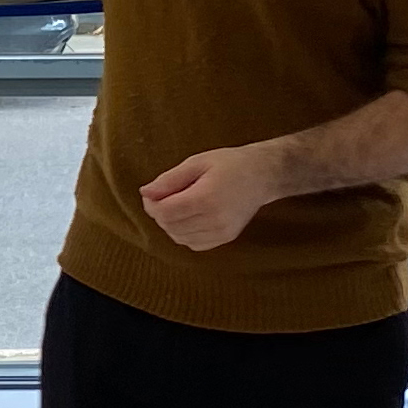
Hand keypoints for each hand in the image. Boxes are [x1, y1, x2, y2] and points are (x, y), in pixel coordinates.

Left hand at [140, 143, 287, 251]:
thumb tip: (145, 192)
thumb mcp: (197, 162)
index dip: (151, 205)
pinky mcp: (226, 238)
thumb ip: (169, 179)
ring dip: (170, 224)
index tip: (150, 194)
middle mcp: (214, 219)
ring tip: (176, 206)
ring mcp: (222, 232)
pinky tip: (188, 218)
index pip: (165, 212)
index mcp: (206, 197)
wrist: (262, 175)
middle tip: (161, 197)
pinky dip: (184, 234)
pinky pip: (194, 244)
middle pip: (170, 226)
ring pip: (179, 238)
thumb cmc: (230, 164)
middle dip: (159, 214)